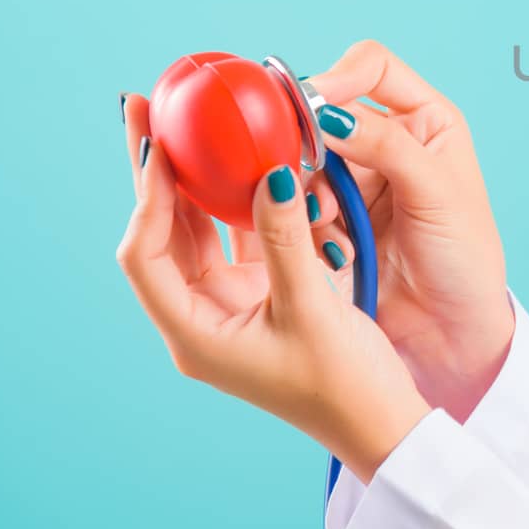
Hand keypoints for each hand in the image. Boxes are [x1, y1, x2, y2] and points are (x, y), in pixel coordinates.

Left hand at [116, 98, 430, 482]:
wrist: (383, 421)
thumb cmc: (344, 382)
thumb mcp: (312, 306)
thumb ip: (284, 238)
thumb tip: (267, 171)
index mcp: (195, 332)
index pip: (146, 254)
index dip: (146, 198)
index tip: (157, 145)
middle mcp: (201, 317)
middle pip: (161, 233)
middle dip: (155, 171)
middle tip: (146, 107)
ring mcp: (230, 306)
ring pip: (199, 231)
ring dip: (196, 179)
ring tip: (186, 120)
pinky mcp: (262, 297)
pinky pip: (240, 238)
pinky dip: (239, 200)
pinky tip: (246, 159)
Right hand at [253, 40, 515, 422]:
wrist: (451, 332)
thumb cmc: (465, 259)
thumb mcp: (439, 194)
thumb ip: (388, 147)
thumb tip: (330, 113)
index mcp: (425, 120)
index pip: (371, 67)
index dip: (339, 77)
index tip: (315, 105)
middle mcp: (386, 142)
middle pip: (325, 112)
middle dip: (311, 142)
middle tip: (304, 170)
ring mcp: (354, 180)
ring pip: (304, 160)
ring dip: (309, 190)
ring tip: (331, 224)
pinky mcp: (329, 218)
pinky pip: (296, 202)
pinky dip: (306, 222)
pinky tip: (333, 250)